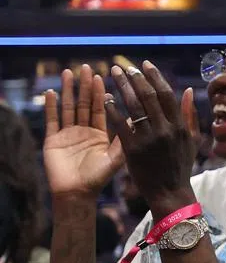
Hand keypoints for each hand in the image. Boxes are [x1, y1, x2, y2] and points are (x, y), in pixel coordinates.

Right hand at [42, 65, 124, 197]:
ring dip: (68, 90)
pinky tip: (51, 92)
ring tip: (69, 72)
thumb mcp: (116, 157)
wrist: (78, 195)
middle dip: (86, 85)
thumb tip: (138, 118)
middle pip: (85, 103)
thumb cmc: (98, 178)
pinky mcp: (53, 140)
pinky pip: (52, 120)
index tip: (107, 74)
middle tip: (87, 67)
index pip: (103, 107)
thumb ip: (125, 138)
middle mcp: (84, 131)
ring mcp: (67, 134)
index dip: (103, 92)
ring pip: (68, 107)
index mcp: (101, 133)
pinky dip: (51, 106)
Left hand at [104, 61, 199, 216]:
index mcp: (180, 126)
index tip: (144, 65)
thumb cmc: (180, 166)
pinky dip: (113, 109)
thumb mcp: (192, 140)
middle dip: (135, 78)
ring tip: (113, 75)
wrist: (170, 193)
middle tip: (124, 67)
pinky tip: (106, 98)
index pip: (166, 94)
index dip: (155, 77)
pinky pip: (120, 124)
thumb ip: (190, 114)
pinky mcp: (133, 150)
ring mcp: (148, 139)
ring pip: (133, 106)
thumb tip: (189, 90)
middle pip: (148, 96)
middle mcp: (165, 130)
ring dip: (122, 87)